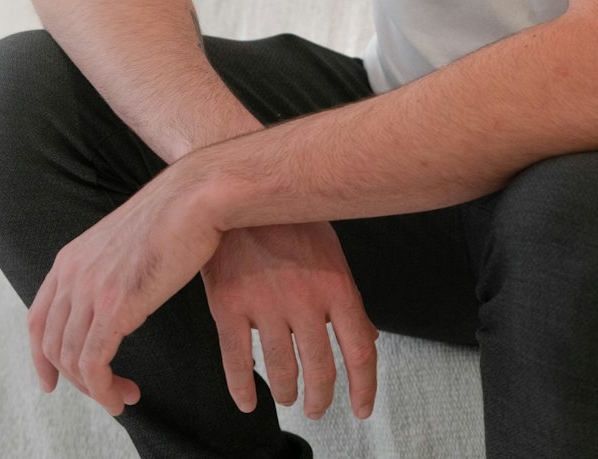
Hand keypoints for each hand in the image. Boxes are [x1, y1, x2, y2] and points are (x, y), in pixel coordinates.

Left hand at [27, 164, 221, 416]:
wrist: (197, 197)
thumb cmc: (175, 215)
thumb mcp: (125, 240)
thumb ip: (108, 267)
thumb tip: (114, 292)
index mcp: (71, 258)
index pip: (37, 320)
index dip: (40, 357)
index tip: (53, 381)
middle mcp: (73, 275)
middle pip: (53, 346)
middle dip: (74, 379)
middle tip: (105, 392)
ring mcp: (92, 289)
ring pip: (73, 360)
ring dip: (96, 390)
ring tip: (123, 397)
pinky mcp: (115, 306)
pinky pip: (95, 364)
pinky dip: (105, 390)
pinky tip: (124, 396)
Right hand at [201, 222, 378, 421]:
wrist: (239, 189)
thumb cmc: (287, 218)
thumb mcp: (329, 250)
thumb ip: (346, 298)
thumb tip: (369, 336)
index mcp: (336, 284)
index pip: (360, 349)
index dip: (364, 387)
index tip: (362, 407)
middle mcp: (304, 298)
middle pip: (321, 369)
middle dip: (320, 398)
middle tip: (317, 407)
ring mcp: (266, 303)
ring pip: (282, 370)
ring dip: (287, 392)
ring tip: (288, 396)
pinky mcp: (229, 306)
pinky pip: (237, 363)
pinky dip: (243, 390)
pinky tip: (248, 401)